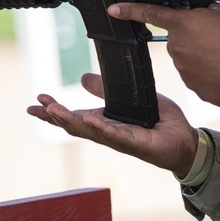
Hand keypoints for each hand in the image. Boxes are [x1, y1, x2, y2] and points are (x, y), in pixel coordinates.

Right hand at [26, 72, 197, 176]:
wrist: (183, 139)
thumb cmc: (158, 121)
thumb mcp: (130, 98)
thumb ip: (106, 90)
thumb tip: (81, 78)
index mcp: (105, 121)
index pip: (74, 116)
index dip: (54, 110)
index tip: (36, 101)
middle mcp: (107, 133)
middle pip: (74, 125)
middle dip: (54, 116)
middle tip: (36, 107)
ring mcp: (120, 139)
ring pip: (89, 131)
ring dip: (70, 120)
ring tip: (54, 110)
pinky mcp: (136, 142)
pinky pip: (115, 134)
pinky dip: (101, 127)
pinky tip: (89, 120)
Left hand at [107, 3, 219, 105]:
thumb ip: (211, 12)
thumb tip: (206, 15)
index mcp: (184, 23)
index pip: (150, 13)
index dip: (130, 10)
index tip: (114, 10)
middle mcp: (177, 45)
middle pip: (180, 36)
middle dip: (195, 36)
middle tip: (218, 39)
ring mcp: (182, 67)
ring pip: (188, 55)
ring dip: (202, 55)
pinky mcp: (190, 84)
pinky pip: (195, 73)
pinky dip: (206, 71)